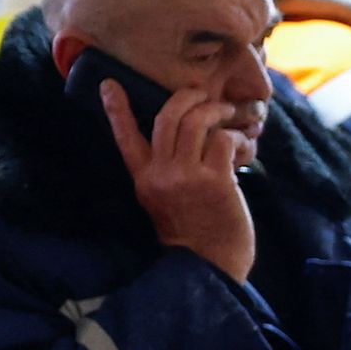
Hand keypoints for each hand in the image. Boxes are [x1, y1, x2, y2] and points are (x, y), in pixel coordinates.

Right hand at [102, 78, 257, 281]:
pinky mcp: (214, 181)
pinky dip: (235, 138)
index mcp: (144, 179)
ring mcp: (187, 177)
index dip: (116, 109)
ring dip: (216, 110)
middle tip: (202, 94)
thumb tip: (190, 135)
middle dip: (187, 97)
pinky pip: (223, 140)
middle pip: (167, 117)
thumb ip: (167, 171)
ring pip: (197, 122)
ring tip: (227, 113)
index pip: (125, 138)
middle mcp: (161, 175)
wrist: (209, 266)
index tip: (108, 83)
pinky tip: (241, 149)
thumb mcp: (164, 201)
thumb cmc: (193, 233)